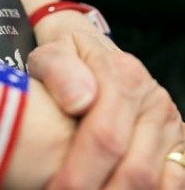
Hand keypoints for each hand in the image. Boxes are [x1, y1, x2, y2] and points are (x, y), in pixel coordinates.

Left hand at [28, 11, 183, 188]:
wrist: (88, 49)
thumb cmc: (64, 56)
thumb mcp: (51, 54)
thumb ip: (59, 72)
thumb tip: (80, 102)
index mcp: (123, 76)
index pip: (105, 137)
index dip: (78, 174)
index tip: (53, 189)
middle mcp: (154, 100)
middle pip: (134, 168)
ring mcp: (168, 122)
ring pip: (154, 180)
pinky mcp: (176, 139)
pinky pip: (173, 179)